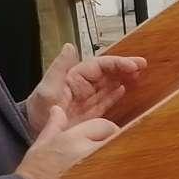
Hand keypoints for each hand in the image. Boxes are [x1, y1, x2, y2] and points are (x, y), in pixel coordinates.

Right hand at [16, 107, 119, 178]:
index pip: (104, 125)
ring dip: (121, 163)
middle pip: (118, 141)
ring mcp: (99, 172)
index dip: (106, 131)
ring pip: (123, 160)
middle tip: (112, 155)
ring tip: (114, 171)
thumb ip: (54, 126)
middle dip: (118, 145)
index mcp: (73, 138)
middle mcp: (88, 152)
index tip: (105, 140)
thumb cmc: (33, 176)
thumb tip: (58, 109)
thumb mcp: (40, 145)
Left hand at [24, 43, 144, 137]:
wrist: (34, 132)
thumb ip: (59, 68)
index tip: (134, 65)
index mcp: (74, 77)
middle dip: (124, 68)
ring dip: (124, 79)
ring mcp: (87, 100)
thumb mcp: (47, 88)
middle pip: (107, 73)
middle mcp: (82, 86)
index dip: (117, 63)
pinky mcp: (90, 114)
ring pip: (109, 85)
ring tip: (140, 76)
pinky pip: (106, 101)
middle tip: (143, 66)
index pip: (100, 66)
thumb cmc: (38, 109)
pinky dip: (116, 95)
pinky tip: (126, 90)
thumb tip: (70, 46)